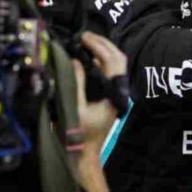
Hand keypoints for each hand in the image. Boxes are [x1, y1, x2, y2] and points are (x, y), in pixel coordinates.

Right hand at [74, 31, 126, 145]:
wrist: (82, 155)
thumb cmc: (77, 135)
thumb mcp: (74, 107)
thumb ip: (76, 82)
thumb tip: (76, 60)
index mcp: (114, 93)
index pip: (113, 61)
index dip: (99, 46)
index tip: (84, 38)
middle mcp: (117, 92)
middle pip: (117, 60)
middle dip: (102, 44)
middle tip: (84, 36)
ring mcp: (113, 94)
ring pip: (113, 66)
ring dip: (101, 52)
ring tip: (84, 43)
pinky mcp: (106, 97)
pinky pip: (106, 74)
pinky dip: (97, 62)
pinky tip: (85, 58)